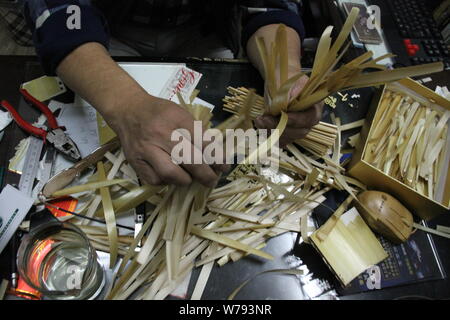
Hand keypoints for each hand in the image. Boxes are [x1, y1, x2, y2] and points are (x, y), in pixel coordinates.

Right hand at [104, 91, 222, 186]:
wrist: (127, 110)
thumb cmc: (159, 113)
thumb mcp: (181, 114)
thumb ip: (198, 133)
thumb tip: (216, 157)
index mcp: (177, 120)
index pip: (203, 143)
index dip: (217, 159)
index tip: (223, 167)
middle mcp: (161, 134)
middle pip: (190, 160)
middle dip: (206, 175)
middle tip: (212, 180)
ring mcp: (146, 149)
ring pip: (171, 174)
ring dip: (185, 180)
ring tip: (189, 178)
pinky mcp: (135, 161)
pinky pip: (155, 180)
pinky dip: (166, 182)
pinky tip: (171, 176)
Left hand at [254, 74, 323, 146]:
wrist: (278, 81)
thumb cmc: (284, 79)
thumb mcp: (287, 81)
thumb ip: (289, 92)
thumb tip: (287, 101)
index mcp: (315, 104)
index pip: (311, 117)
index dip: (298, 120)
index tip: (284, 116)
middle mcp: (309, 119)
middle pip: (299, 131)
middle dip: (280, 127)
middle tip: (265, 119)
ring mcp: (298, 128)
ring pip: (288, 138)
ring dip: (271, 131)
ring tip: (259, 120)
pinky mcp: (287, 132)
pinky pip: (280, 140)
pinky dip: (268, 135)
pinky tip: (260, 125)